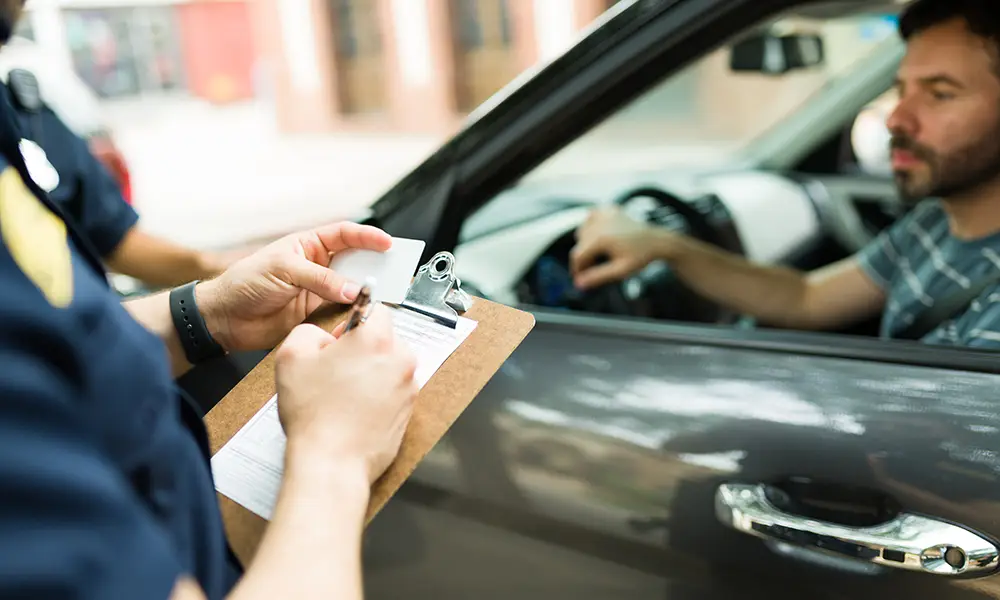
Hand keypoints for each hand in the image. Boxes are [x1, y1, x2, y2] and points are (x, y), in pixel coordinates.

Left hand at [196, 222, 391, 351]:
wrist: (226, 318)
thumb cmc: (245, 283)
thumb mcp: (284, 271)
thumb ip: (320, 279)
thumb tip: (352, 290)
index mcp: (308, 245)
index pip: (345, 235)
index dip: (368, 237)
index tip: (388, 243)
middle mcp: (317, 266)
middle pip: (355, 261)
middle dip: (374, 265)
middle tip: (395, 270)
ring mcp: (318, 290)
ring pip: (351, 288)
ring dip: (366, 291)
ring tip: (383, 293)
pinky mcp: (316, 314)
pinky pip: (342, 311)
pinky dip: (353, 313)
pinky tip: (362, 313)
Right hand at [275, 305, 417, 483]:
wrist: (332, 462)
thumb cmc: (314, 414)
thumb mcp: (290, 356)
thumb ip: (308, 332)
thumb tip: (323, 337)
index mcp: (376, 340)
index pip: (376, 309)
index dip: (353, 321)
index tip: (341, 338)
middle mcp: (400, 360)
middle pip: (385, 340)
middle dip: (363, 349)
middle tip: (336, 370)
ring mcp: (408, 388)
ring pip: (390, 367)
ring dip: (372, 373)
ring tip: (343, 394)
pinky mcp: (409, 412)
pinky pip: (394, 392)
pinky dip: (378, 396)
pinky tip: (354, 411)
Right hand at [570, 207, 673, 289]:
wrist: (657, 241)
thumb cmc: (641, 256)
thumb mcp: (620, 270)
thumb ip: (598, 277)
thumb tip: (580, 284)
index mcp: (601, 238)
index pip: (577, 256)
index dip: (577, 270)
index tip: (581, 279)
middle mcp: (600, 223)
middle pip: (579, 245)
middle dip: (584, 259)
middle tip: (594, 270)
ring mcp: (604, 214)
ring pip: (582, 231)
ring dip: (586, 243)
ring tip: (601, 253)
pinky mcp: (609, 210)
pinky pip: (590, 217)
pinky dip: (592, 226)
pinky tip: (601, 235)